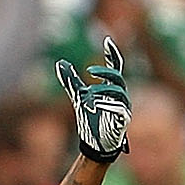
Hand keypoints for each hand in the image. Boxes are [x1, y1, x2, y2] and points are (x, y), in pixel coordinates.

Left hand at [59, 38, 130, 163]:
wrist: (95, 143)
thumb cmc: (90, 118)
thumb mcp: (78, 96)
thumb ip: (71, 80)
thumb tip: (60, 63)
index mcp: (111, 87)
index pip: (115, 66)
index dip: (112, 54)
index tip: (107, 41)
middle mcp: (120, 94)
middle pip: (117, 77)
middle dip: (105, 72)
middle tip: (88, 72)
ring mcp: (123, 106)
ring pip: (118, 92)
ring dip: (101, 91)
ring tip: (86, 97)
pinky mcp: (123, 118)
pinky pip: (119, 108)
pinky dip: (107, 104)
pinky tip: (94, 105)